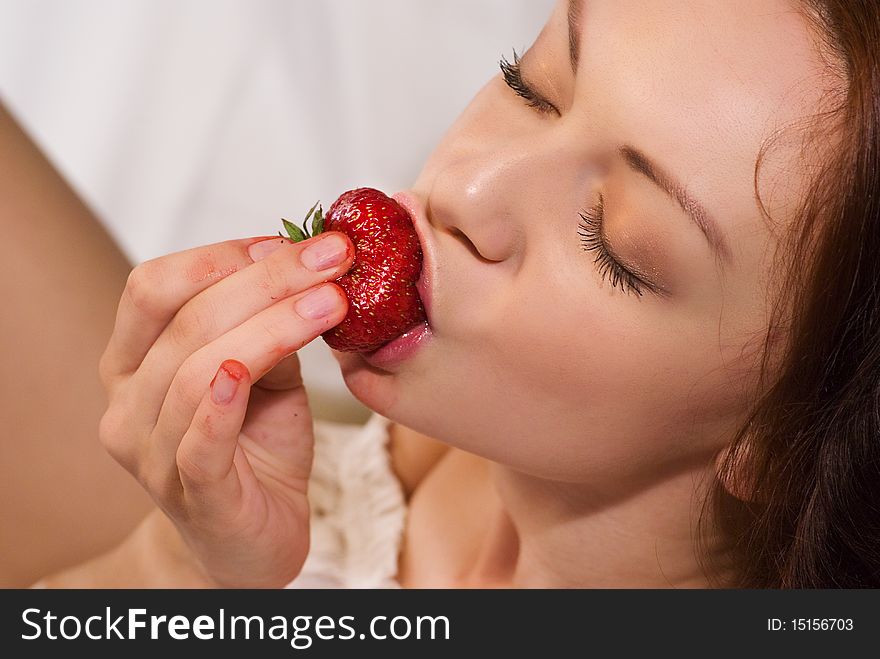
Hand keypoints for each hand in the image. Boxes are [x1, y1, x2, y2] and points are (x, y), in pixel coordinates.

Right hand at [98, 232, 352, 586]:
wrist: (254, 540)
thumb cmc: (257, 450)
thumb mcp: (267, 376)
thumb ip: (270, 328)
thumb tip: (307, 267)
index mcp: (134, 362)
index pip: (154, 287)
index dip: (221, 255)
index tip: (292, 241)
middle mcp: (127, 404)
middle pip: (184, 319)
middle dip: (265, 278)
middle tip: (331, 257)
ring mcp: (151, 453)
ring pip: (198, 370)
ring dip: (272, 326)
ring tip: (333, 302)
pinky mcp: (194, 494)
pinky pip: (199, 441)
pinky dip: (224, 400)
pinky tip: (255, 367)